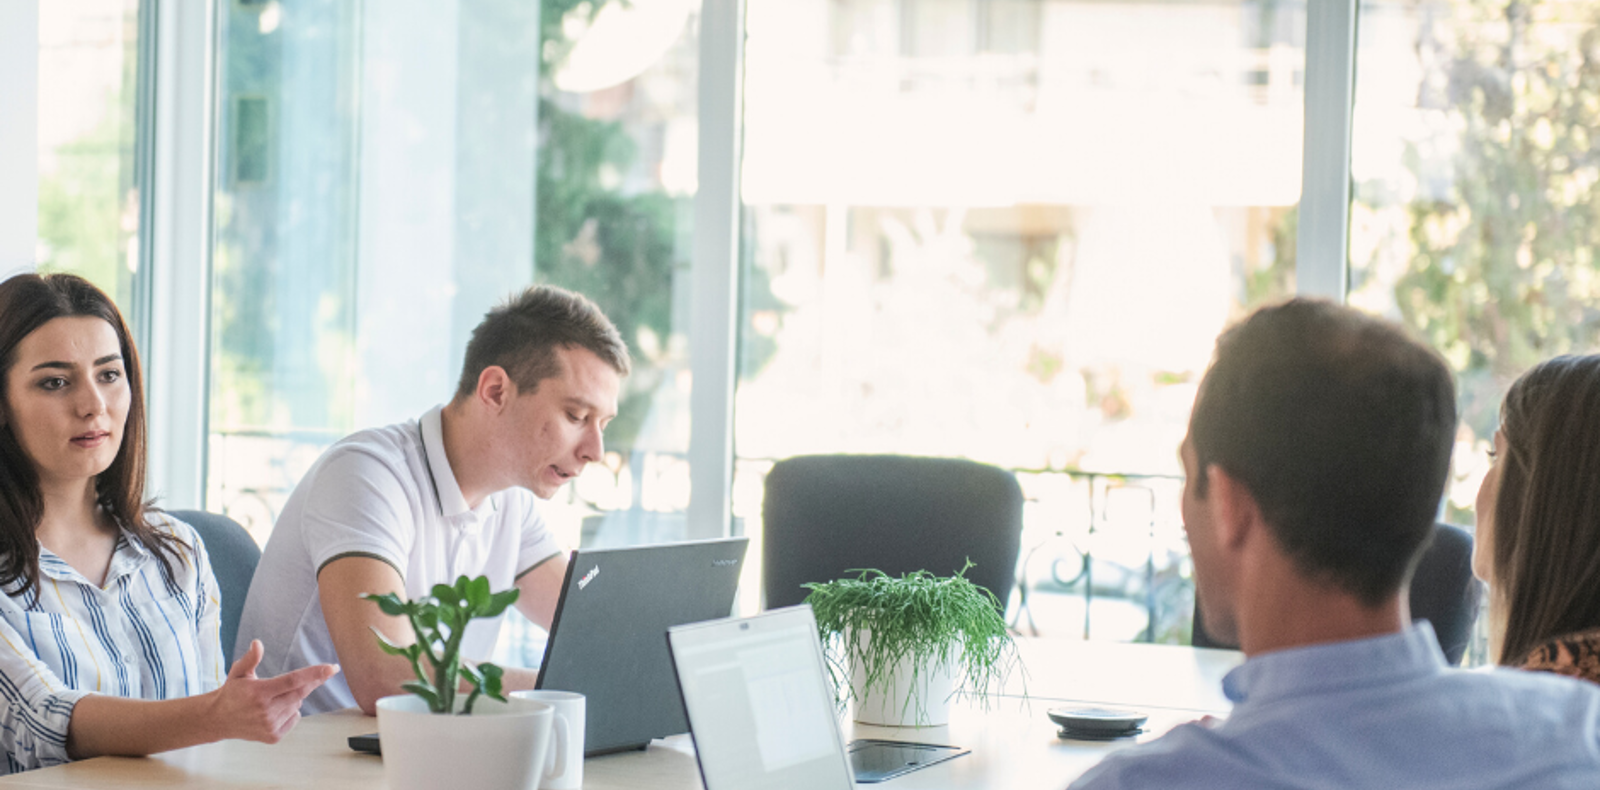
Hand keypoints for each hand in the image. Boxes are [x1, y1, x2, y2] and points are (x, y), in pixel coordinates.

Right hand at [210, 640, 339, 743]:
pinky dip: (290, 711)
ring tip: (274, 697)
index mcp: (259, 692)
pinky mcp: (273, 737)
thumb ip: (250, 658)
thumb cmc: (231, 693)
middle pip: (300, 693)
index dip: (314, 673)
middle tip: (319, 673)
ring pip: (297, 705)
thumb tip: (258, 643)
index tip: (332, 668)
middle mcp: (265, 710)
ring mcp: (270, 725)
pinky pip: (294, 718)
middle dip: (311, 682)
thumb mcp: (238, 672)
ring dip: (293, 698)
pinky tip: (274, 710)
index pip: (293, 680)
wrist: (218, 720)